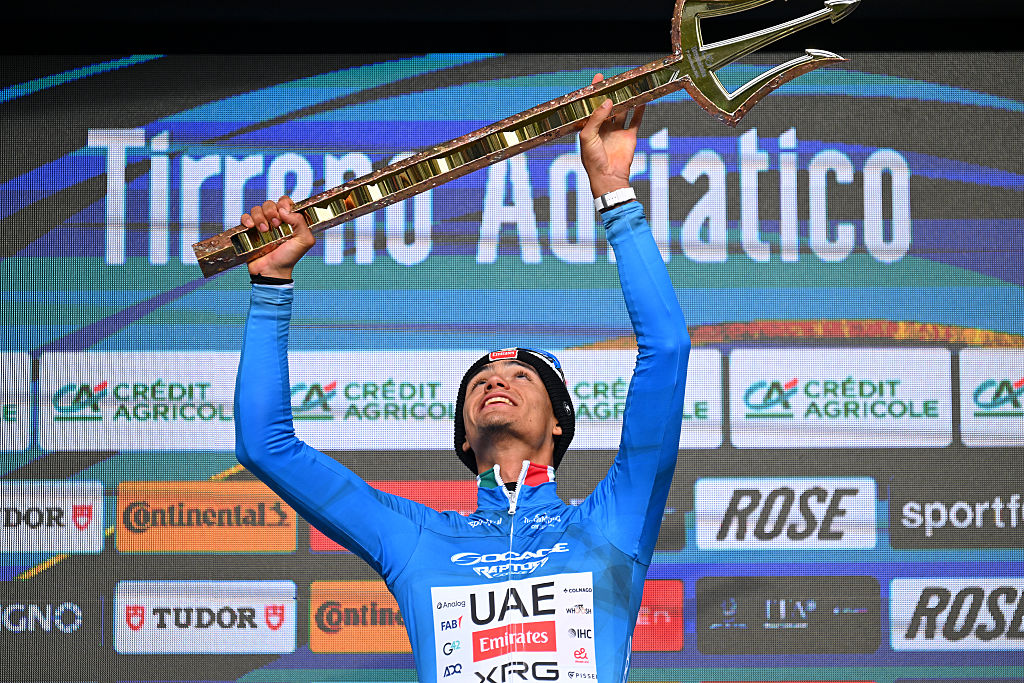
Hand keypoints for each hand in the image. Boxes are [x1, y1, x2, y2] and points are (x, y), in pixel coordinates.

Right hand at [242, 196, 315, 278]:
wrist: (272, 271)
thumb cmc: (289, 258)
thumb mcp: (305, 241)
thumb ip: (301, 222)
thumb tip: (284, 210)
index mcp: (289, 221)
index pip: (285, 202)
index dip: (284, 204)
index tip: (284, 214)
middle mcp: (276, 221)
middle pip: (270, 203)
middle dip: (272, 211)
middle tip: (275, 224)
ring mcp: (262, 225)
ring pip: (257, 209)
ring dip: (260, 217)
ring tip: (264, 231)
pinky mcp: (250, 231)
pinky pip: (245, 217)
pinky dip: (247, 219)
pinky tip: (251, 227)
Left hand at [579, 73, 644, 197]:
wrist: (608, 177)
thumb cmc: (592, 160)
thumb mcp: (588, 136)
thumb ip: (596, 118)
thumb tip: (607, 102)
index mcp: (590, 127)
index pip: (592, 106)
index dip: (595, 93)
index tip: (598, 79)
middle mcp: (604, 128)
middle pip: (608, 106)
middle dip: (612, 94)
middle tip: (616, 80)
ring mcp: (617, 132)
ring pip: (623, 111)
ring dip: (626, 100)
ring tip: (630, 87)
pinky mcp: (629, 136)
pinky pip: (635, 120)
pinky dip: (639, 111)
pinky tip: (642, 100)